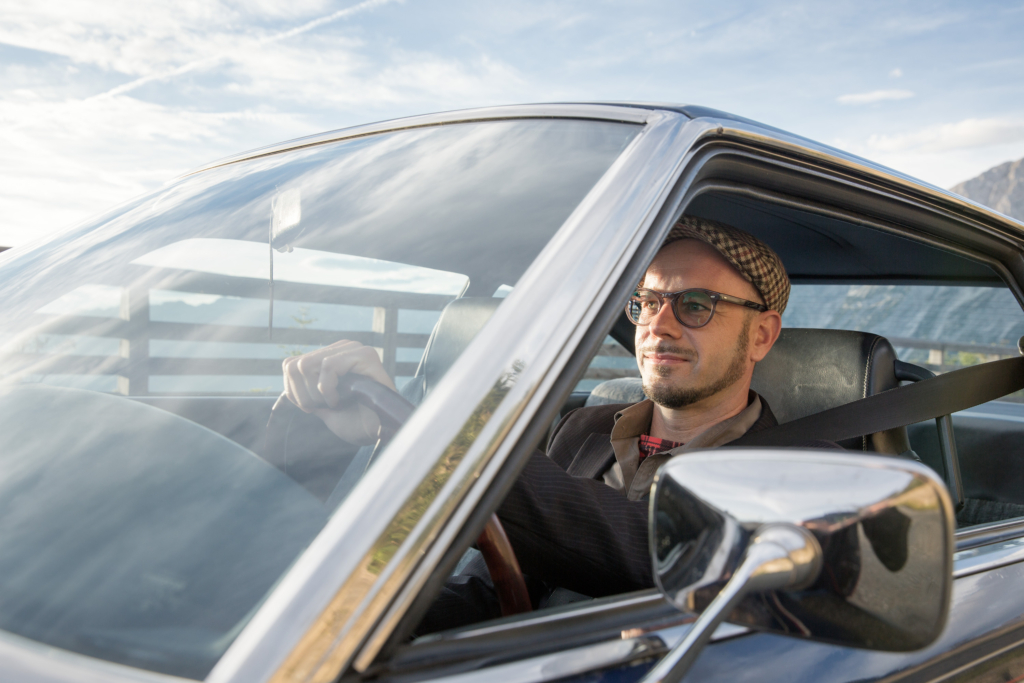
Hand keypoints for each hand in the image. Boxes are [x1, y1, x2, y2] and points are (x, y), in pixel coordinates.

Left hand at [282, 340, 397, 444]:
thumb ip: (303, 391)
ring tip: (335, 403)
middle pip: (295, 366)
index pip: (290, 364)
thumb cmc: (353, 421)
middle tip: (324, 407)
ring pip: (307, 365)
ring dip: (316, 393)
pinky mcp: (364, 355)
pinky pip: (328, 366)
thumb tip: (286, 384)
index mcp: (329, 356)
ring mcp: (353, 349)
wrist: (378, 433)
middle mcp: (341, 348)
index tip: (310, 407)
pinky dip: (328, 389)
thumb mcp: (319, 405)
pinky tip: (340, 400)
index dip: (293, 391)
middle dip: (303, 395)